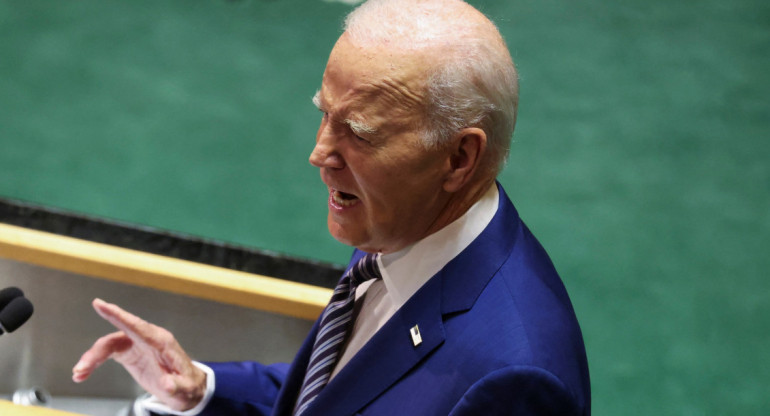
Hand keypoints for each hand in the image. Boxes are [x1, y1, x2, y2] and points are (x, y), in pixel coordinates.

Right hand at [72, 298, 206, 411]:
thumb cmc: (188, 385)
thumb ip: (177, 385)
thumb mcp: (186, 388)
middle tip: (81, 368)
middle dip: (97, 351)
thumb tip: (167, 384)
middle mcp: (147, 339)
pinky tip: (83, 374)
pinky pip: (108, 353)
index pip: (137, 326)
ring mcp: (137, 344)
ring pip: (108, 345)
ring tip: (78, 375)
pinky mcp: (130, 352)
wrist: (187, 387)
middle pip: (117, 337)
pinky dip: (94, 362)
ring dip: (92, 359)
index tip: (100, 304)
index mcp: (161, 342)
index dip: (118, 315)